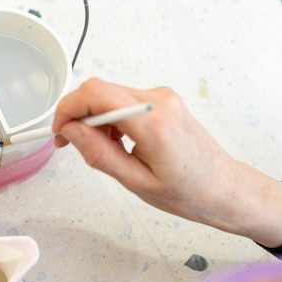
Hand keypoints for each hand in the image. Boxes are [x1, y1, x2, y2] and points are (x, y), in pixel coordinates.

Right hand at [52, 78, 281, 248]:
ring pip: (109, 95)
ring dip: (94, 118)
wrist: (223, 188)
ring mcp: (162, 97)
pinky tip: (117, 142)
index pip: (97, 94)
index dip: (68, 108)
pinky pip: (123, 100)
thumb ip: (99, 153)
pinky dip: (110, 118)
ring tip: (102, 150)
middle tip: (70, 144)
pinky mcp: (163, 100)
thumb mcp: (136, 181)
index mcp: (153, 121)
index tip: (59, 131)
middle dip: (78, 115)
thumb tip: (71, 131)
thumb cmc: (188, 191)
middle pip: (100, 90)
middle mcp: (158, 100)